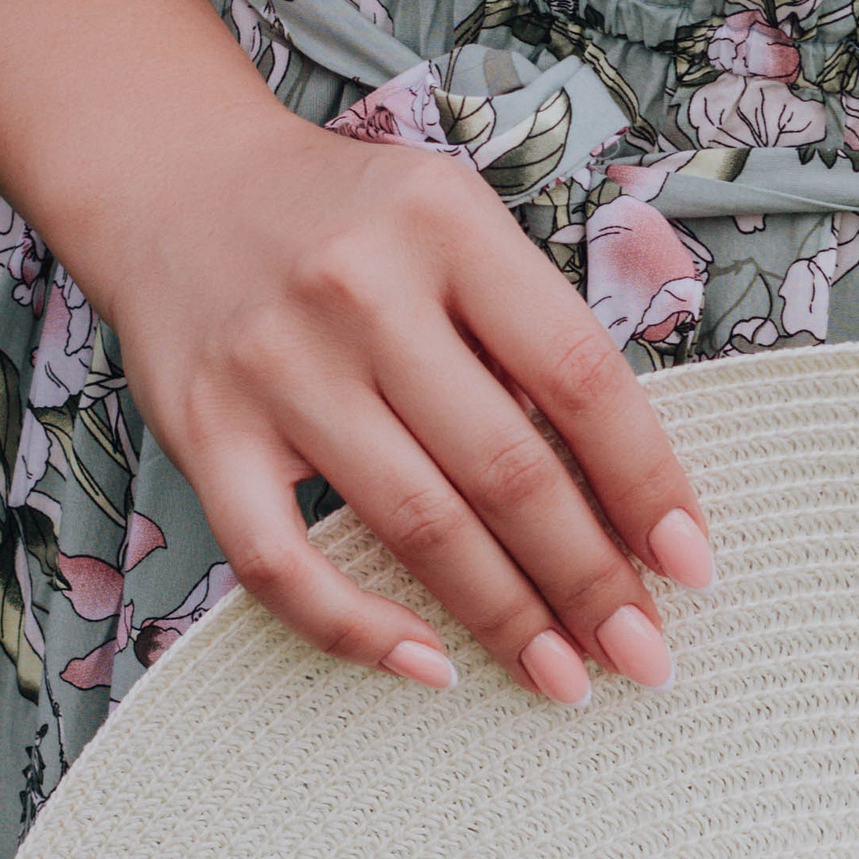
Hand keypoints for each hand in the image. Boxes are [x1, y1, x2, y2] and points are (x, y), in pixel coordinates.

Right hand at [99, 109, 712, 704]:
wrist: (167, 179)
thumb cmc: (348, 228)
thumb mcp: (455, 229)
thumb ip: (529, 335)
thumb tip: (632, 498)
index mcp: (447, 224)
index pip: (578, 376)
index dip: (646, 482)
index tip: (691, 566)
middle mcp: (359, 289)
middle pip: (506, 468)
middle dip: (589, 580)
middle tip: (644, 656)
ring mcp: (275, 364)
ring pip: (416, 525)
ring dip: (506, 619)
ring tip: (568, 679)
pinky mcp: (203, 431)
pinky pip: (282, 563)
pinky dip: (358, 630)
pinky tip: (430, 668)